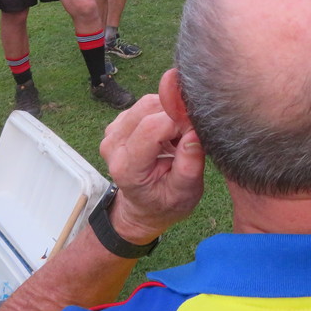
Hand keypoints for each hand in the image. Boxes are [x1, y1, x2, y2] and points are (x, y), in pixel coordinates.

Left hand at [98, 92, 205, 243]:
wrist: (144, 207)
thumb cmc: (166, 203)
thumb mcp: (185, 192)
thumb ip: (189, 165)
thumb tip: (195, 133)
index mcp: (127, 168)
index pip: (153, 128)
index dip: (181, 122)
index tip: (197, 132)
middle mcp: (113, 146)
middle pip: (148, 108)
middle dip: (176, 115)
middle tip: (189, 135)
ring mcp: (113, 132)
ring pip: (147, 103)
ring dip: (169, 113)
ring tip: (178, 137)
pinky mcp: (118, 123)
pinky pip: (144, 105)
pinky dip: (162, 113)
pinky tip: (168, 133)